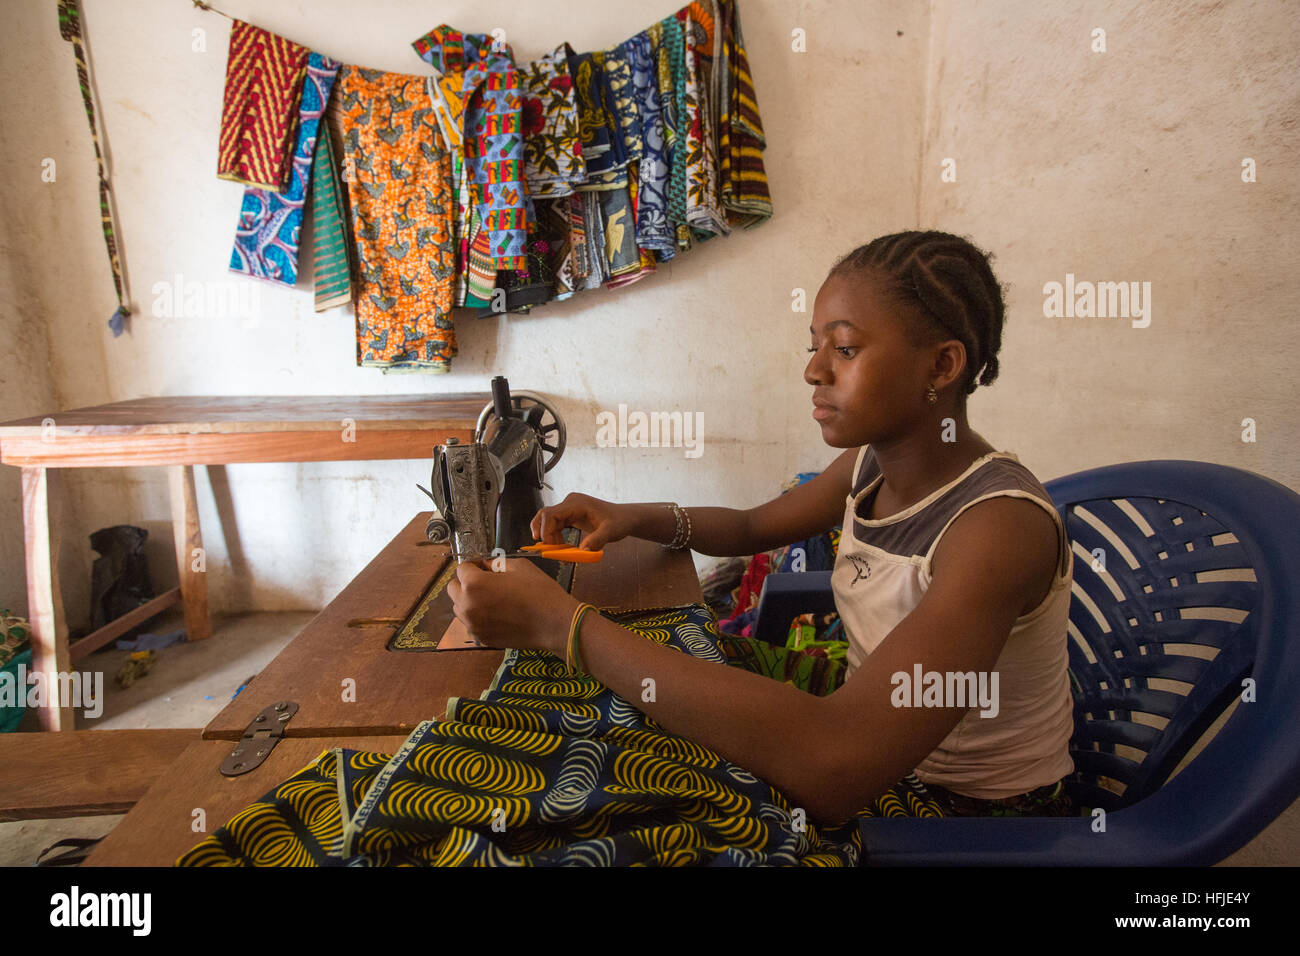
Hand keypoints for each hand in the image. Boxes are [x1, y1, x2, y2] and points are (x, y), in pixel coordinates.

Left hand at [445, 558, 577, 654]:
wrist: (553, 623)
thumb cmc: (539, 591)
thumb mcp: (519, 566)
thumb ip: (496, 564)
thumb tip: (486, 565)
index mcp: (474, 584)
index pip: (461, 568)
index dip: (473, 565)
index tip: (483, 567)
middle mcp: (467, 605)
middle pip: (453, 589)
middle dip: (465, 583)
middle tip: (485, 582)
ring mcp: (473, 625)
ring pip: (459, 608)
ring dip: (469, 600)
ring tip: (491, 599)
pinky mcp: (481, 638)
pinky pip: (471, 623)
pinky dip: (479, 617)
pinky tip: (498, 614)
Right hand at [531, 492, 635, 550]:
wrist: (625, 518)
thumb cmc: (619, 521)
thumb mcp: (610, 532)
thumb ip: (597, 541)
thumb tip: (582, 551)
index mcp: (577, 503)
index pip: (551, 514)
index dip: (545, 531)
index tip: (549, 548)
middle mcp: (570, 503)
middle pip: (545, 517)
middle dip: (544, 535)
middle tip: (548, 552)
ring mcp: (569, 509)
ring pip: (547, 522)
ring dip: (549, 539)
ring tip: (560, 554)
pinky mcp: (570, 515)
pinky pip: (555, 526)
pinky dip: (554, 538)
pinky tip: (561, 549)